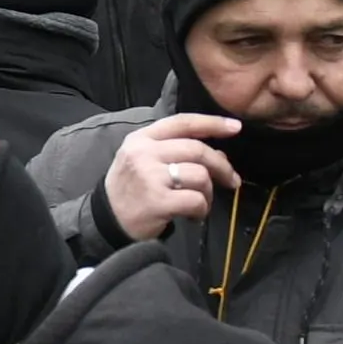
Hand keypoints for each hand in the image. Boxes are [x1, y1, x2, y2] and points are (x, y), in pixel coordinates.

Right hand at [98, 108, 240, 243]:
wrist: (107, 220)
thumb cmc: (131, 188)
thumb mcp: (144, 160)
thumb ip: (176, 151)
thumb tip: (220, 155)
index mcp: (141, 139)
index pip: (182, 123)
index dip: (212, 123)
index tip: (235, 127)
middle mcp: (143, 153)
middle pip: (197, 149)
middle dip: (221, 166)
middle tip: (231, 181)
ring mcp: (150, 177)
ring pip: (200, 175)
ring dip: (208, 192)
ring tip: (199, 202)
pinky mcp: (157, 201)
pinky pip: (197, 200)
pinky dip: (201, 210)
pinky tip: (192, 215)